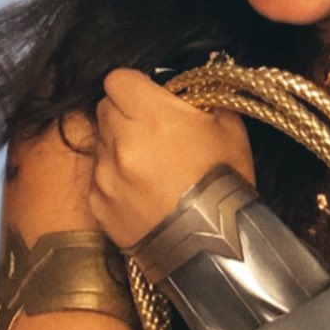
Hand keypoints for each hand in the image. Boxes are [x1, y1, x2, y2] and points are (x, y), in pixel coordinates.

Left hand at [89, 68, 254, 247]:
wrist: (215, 249)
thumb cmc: (226, 185)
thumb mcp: (230, 129)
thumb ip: (205, 99)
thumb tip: (192, 89)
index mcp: (152, 116)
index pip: (118, 79)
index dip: (135, 86)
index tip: (149, 96)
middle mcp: (121, 142)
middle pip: (105, 108)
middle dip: (126, 112)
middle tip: (152, 129)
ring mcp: (105, 175)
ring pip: (100, 143)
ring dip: (118, 146)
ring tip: (150, 166)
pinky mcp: (99, 205)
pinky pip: (99, 178)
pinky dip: (114, 179)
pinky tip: (142, 192)